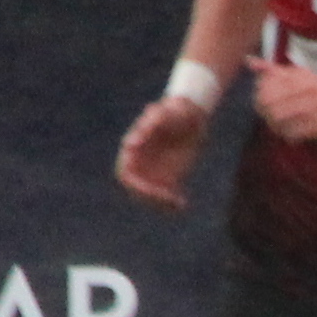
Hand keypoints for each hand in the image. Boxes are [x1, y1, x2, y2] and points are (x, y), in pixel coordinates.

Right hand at [115, 95, 209, 210]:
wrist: (190, 117)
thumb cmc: (174, 113)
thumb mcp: (164, 115)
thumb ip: (147, 126)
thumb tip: (129, 144)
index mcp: (134, 149)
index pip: (126, 173)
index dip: (136, 185)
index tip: (153, 190)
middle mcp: (140, 163)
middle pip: (137, 189)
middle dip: (150, 197)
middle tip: (168, 198)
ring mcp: (152, 170)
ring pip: (150, 195)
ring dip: (161, 203)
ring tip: (178, 203)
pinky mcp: (167, 176)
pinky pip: (165, 194)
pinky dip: (171, 203)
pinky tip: (182, 204)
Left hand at [250, 58, 316, 146]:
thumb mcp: (304, 79)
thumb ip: (276, 71)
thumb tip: (249, 61)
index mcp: (302, 75)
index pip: (266, 82)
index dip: (260, 96)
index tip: (269, 104)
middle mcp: (308, 87)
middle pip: (268, 101)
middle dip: (265, 113)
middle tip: (273, 119)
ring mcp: (315, 106)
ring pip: (277, 117)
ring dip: (276, 126)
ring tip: (283, 128)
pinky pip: (292, 132)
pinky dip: (289, 137)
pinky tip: (294, 137)